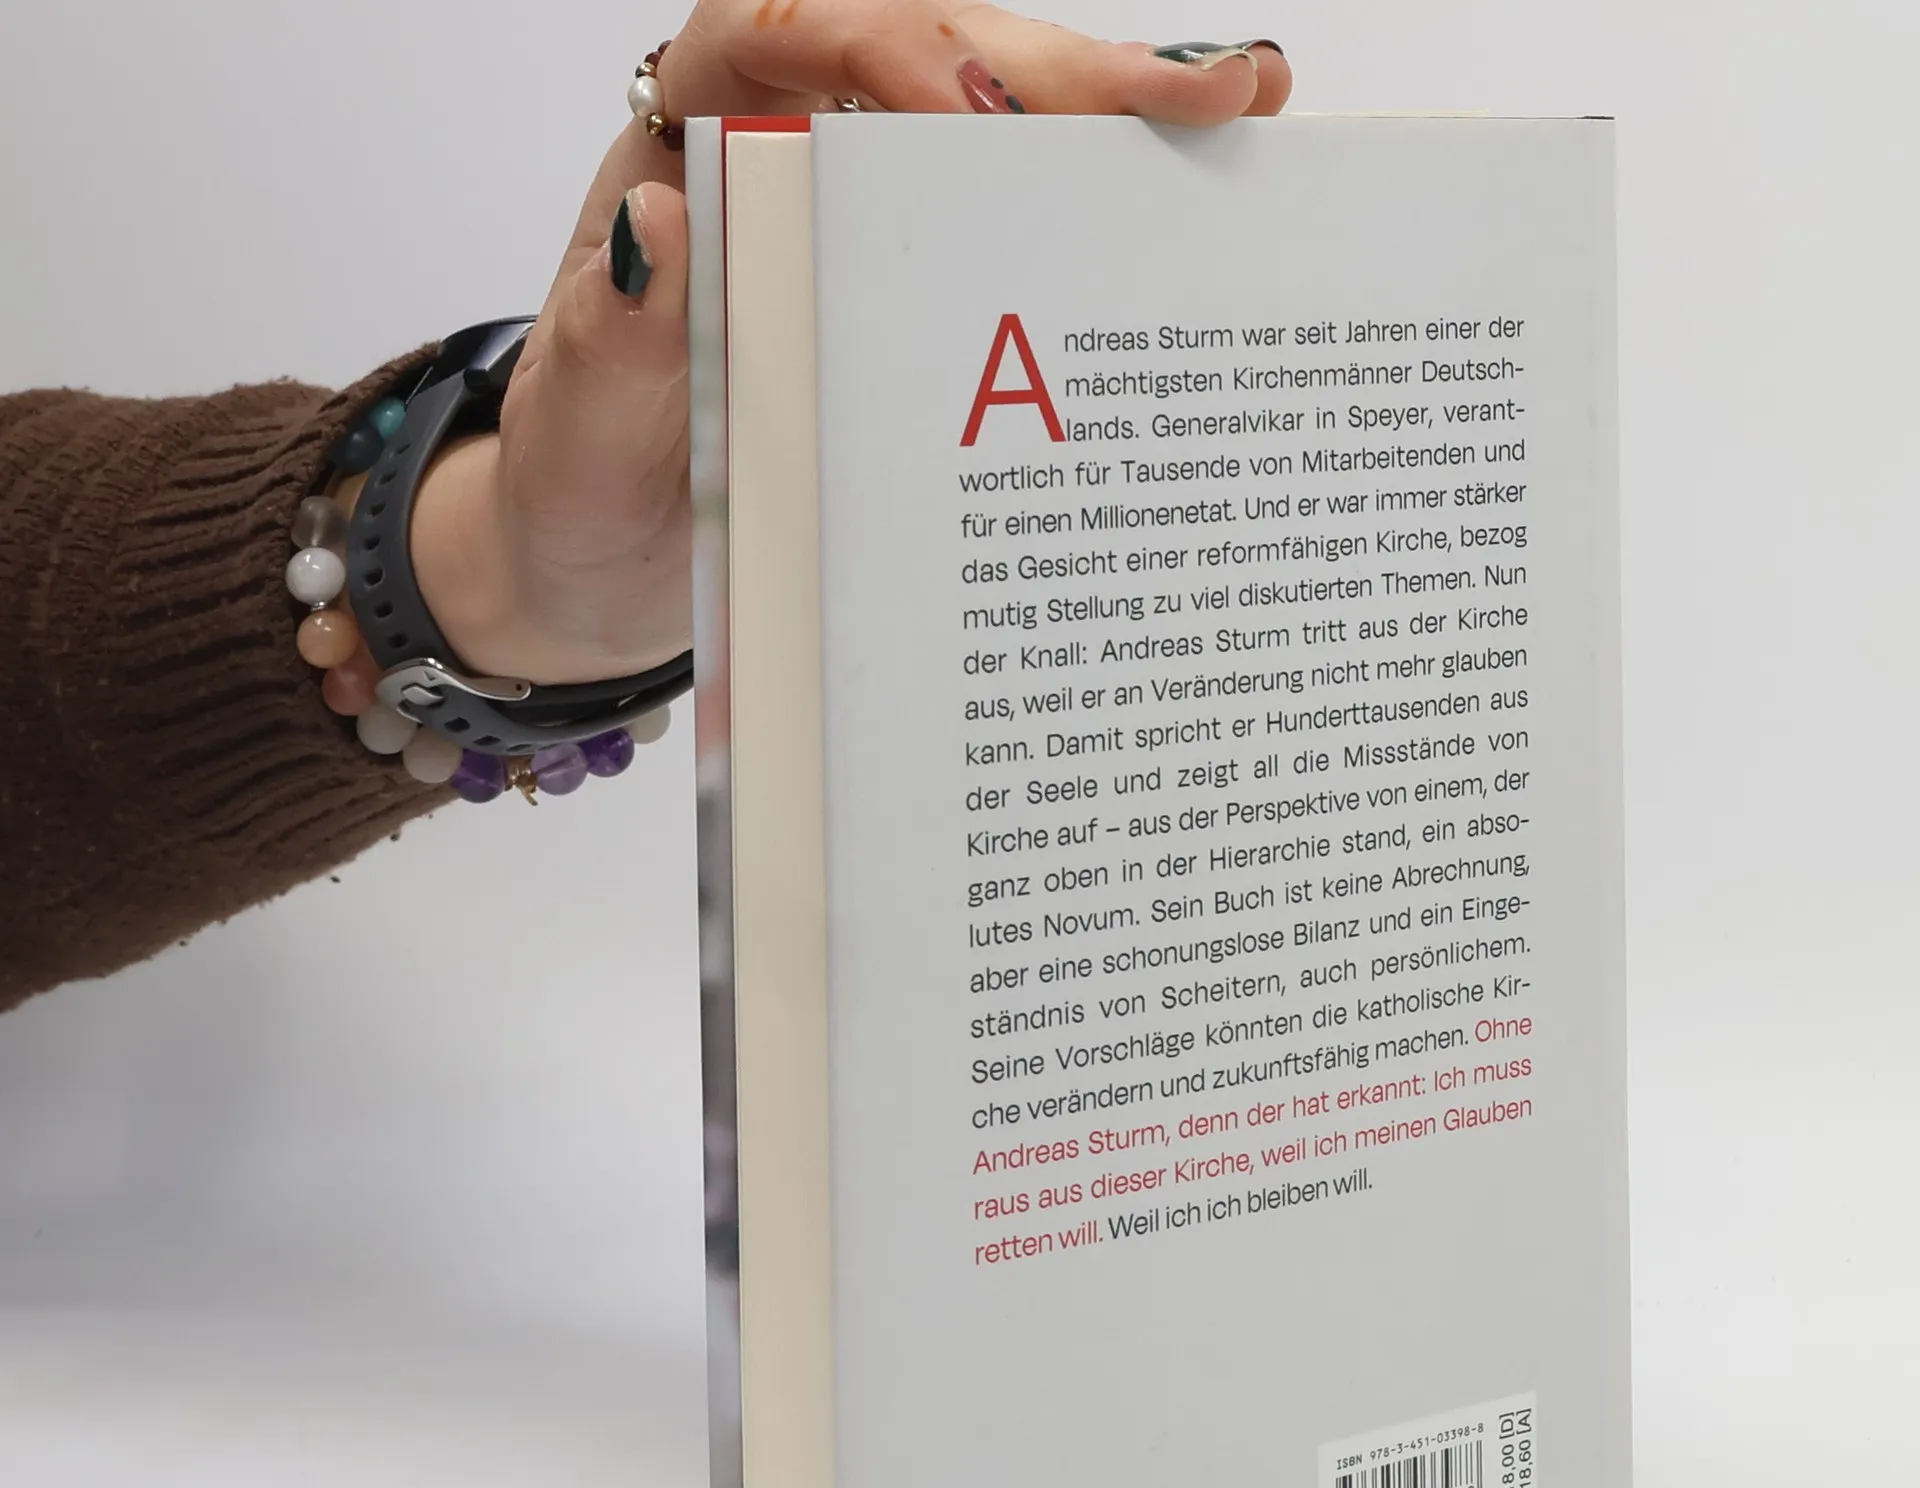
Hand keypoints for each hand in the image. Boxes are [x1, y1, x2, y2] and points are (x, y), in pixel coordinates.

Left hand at [409, 4, 1292, 687]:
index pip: (781, 31)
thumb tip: (659, 234)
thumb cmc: (579, 473)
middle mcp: (786, 146)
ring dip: (1109, 118)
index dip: (881, 47)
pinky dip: (1097, 210)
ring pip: (991, 125)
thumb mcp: (581, 415)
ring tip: (1240, 106)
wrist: (597, 560)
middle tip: (1194, 89)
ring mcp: (861, 211)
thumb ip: (613, 334)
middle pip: (927, 54)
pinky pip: (1007, 224)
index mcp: (688, 137)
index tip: (965, 107)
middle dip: (1058, 70)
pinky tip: (1193, 191)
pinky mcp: (910, 285)